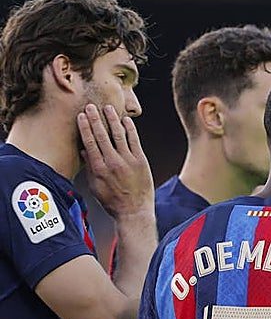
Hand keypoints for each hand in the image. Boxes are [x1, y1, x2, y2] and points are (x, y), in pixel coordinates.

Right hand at [76, 104, 153, 221]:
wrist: (134, 212)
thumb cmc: (113, 201)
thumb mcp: (95, 186)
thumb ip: (90, 167)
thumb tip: (83, 150)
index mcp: (98, 168)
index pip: (89, 142)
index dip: (85, 127)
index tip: (81, 116)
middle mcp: (112, 162)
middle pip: (102, 135)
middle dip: (95, 119)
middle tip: (91, 106)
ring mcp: (128, 161)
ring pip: (118, 135)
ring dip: (112, 119)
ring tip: (108, 108)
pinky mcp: (141, 161)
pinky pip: (135, 141)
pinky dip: (130, 129)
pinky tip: (126, 120)